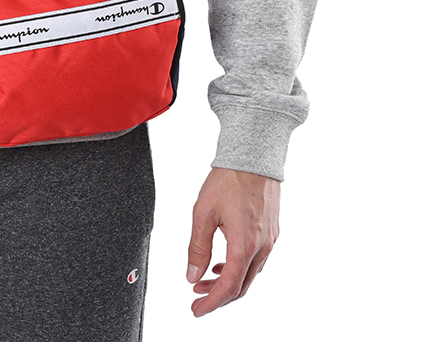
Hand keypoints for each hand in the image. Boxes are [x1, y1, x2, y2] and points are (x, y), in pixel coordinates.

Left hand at [186, 167, 279, 315]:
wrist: (254, 155)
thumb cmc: (229, 179)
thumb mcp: (203, 212)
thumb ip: (197, 247)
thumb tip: (192, 276)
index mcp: (244, 245)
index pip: (228, 287)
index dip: (211, 303)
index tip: (196, 310)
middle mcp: (262, 247)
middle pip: (242, 286)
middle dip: (218, 296)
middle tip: (198, 299)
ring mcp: (270, 240)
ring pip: (251, 274)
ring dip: (229, 281)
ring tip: (206, 279)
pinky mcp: (272, 231)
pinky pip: (257, 259)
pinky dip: (240, 267)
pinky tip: (225, 261)